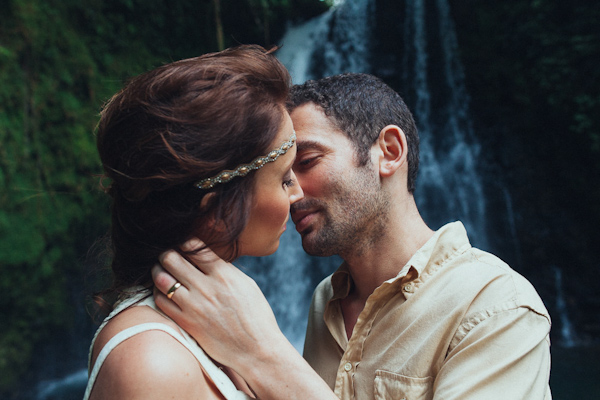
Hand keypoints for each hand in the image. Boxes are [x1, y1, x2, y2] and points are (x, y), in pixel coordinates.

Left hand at [153, 239, 337, 399]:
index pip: (193, 247)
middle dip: (166, 254)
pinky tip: (165, 293)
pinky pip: (161, 301)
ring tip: (161, 272)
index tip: (182, 245)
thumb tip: (208, 259)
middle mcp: (206, 287)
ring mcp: (194, 306)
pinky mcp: (186, 323)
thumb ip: (225, 270)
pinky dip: (159, 293)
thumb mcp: (246, 285)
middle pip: (171, 258)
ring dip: (158, 271)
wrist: (256, 349)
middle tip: (167, 257)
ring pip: (161, 279)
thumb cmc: (255, 317)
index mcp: (224, 274)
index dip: (183, 242)